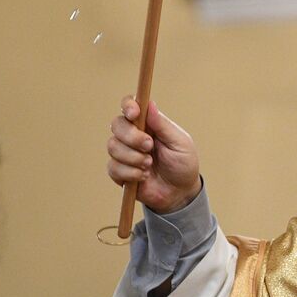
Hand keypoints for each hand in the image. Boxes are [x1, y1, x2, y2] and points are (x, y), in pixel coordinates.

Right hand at [106, 97, 200, 213]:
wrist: (180, 192)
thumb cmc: (183, 163)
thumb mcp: (180, 143)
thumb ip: (163, 125)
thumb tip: (149, 104)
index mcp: (147, 123)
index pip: (129, 106)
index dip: (127, 106)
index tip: (134, 114)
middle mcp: (132, 135)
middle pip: (117, 124)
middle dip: (132, 136)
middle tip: (149, 146)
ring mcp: (124, 153)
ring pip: (113, 146)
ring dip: (133, 157)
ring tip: (150, 165)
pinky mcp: (119, 171)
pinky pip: (113, 167)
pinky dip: (130, 173)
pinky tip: (143, 176)